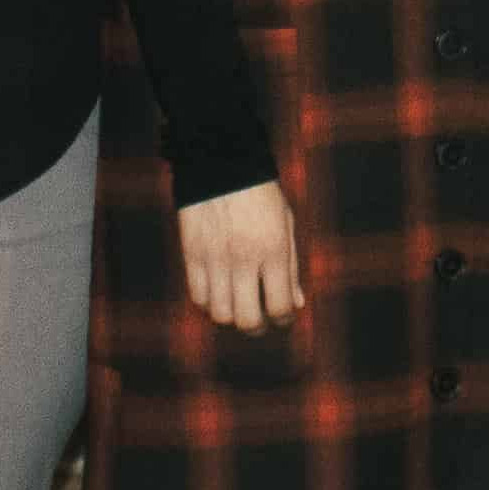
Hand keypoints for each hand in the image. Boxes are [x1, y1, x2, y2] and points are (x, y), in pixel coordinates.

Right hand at [177, 182, 302, 332]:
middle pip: (247, 320)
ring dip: (231, 317)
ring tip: (239, 305)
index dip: (284, 320)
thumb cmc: (261, 193)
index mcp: (273, 249)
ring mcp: (214, 258)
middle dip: (257, 328)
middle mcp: (243, 258)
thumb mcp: (285, 222)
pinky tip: (219, 291)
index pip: (280, 306)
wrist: (221, 161)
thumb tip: (296, 304)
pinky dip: (209, 302)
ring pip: (219, 315)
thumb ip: (291, 266)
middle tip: (260, 321)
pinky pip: (197, 297)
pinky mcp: (191, 254)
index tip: (283, 317)